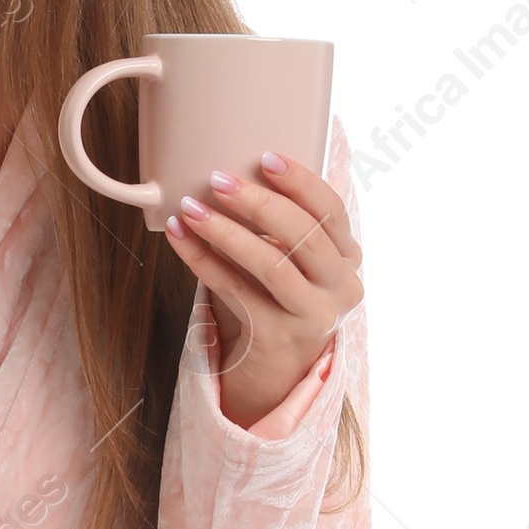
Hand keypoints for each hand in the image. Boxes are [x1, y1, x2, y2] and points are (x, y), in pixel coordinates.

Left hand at [165, 150, 362, 428]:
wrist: (276, 370)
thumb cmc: (279, 299)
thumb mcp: (295, 261)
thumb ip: (283, 224)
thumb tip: (234, 172)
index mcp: (348, 258)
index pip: (331, 211)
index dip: (300, 182)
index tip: (266, 157)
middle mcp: (341, 287)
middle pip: (304, 236)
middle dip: (259, 204)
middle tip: (218, 180)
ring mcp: (312, 315)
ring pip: (271, 265)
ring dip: (226, 232)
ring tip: (192, 208)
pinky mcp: (279, 337)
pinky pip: (236, 291)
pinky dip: (203, 260)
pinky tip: (180, 236)